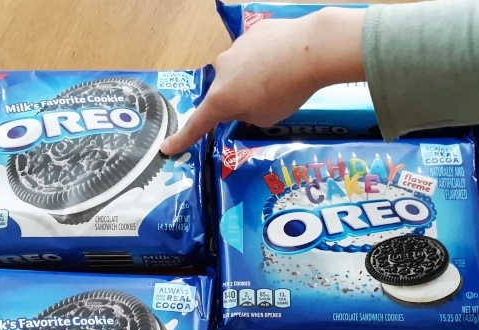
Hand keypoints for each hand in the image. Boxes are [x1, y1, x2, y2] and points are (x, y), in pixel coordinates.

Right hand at [160, 7, 366, 155]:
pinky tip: (286, 61)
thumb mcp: (265, 118)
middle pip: (223, 92)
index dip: (182, 138)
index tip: (167, 147)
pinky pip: (255, 52)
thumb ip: (247, 115)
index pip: (197, 123)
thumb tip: (244, 103)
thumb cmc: (286, 92)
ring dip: (252, 78)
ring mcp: (235, 48)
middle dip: (237, 100)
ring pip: (239, 71)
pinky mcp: (252, 33)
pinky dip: (266, 59)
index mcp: (221, 98)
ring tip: (281, 80)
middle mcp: (221, 71)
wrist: (311, 49)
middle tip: (264, 104)